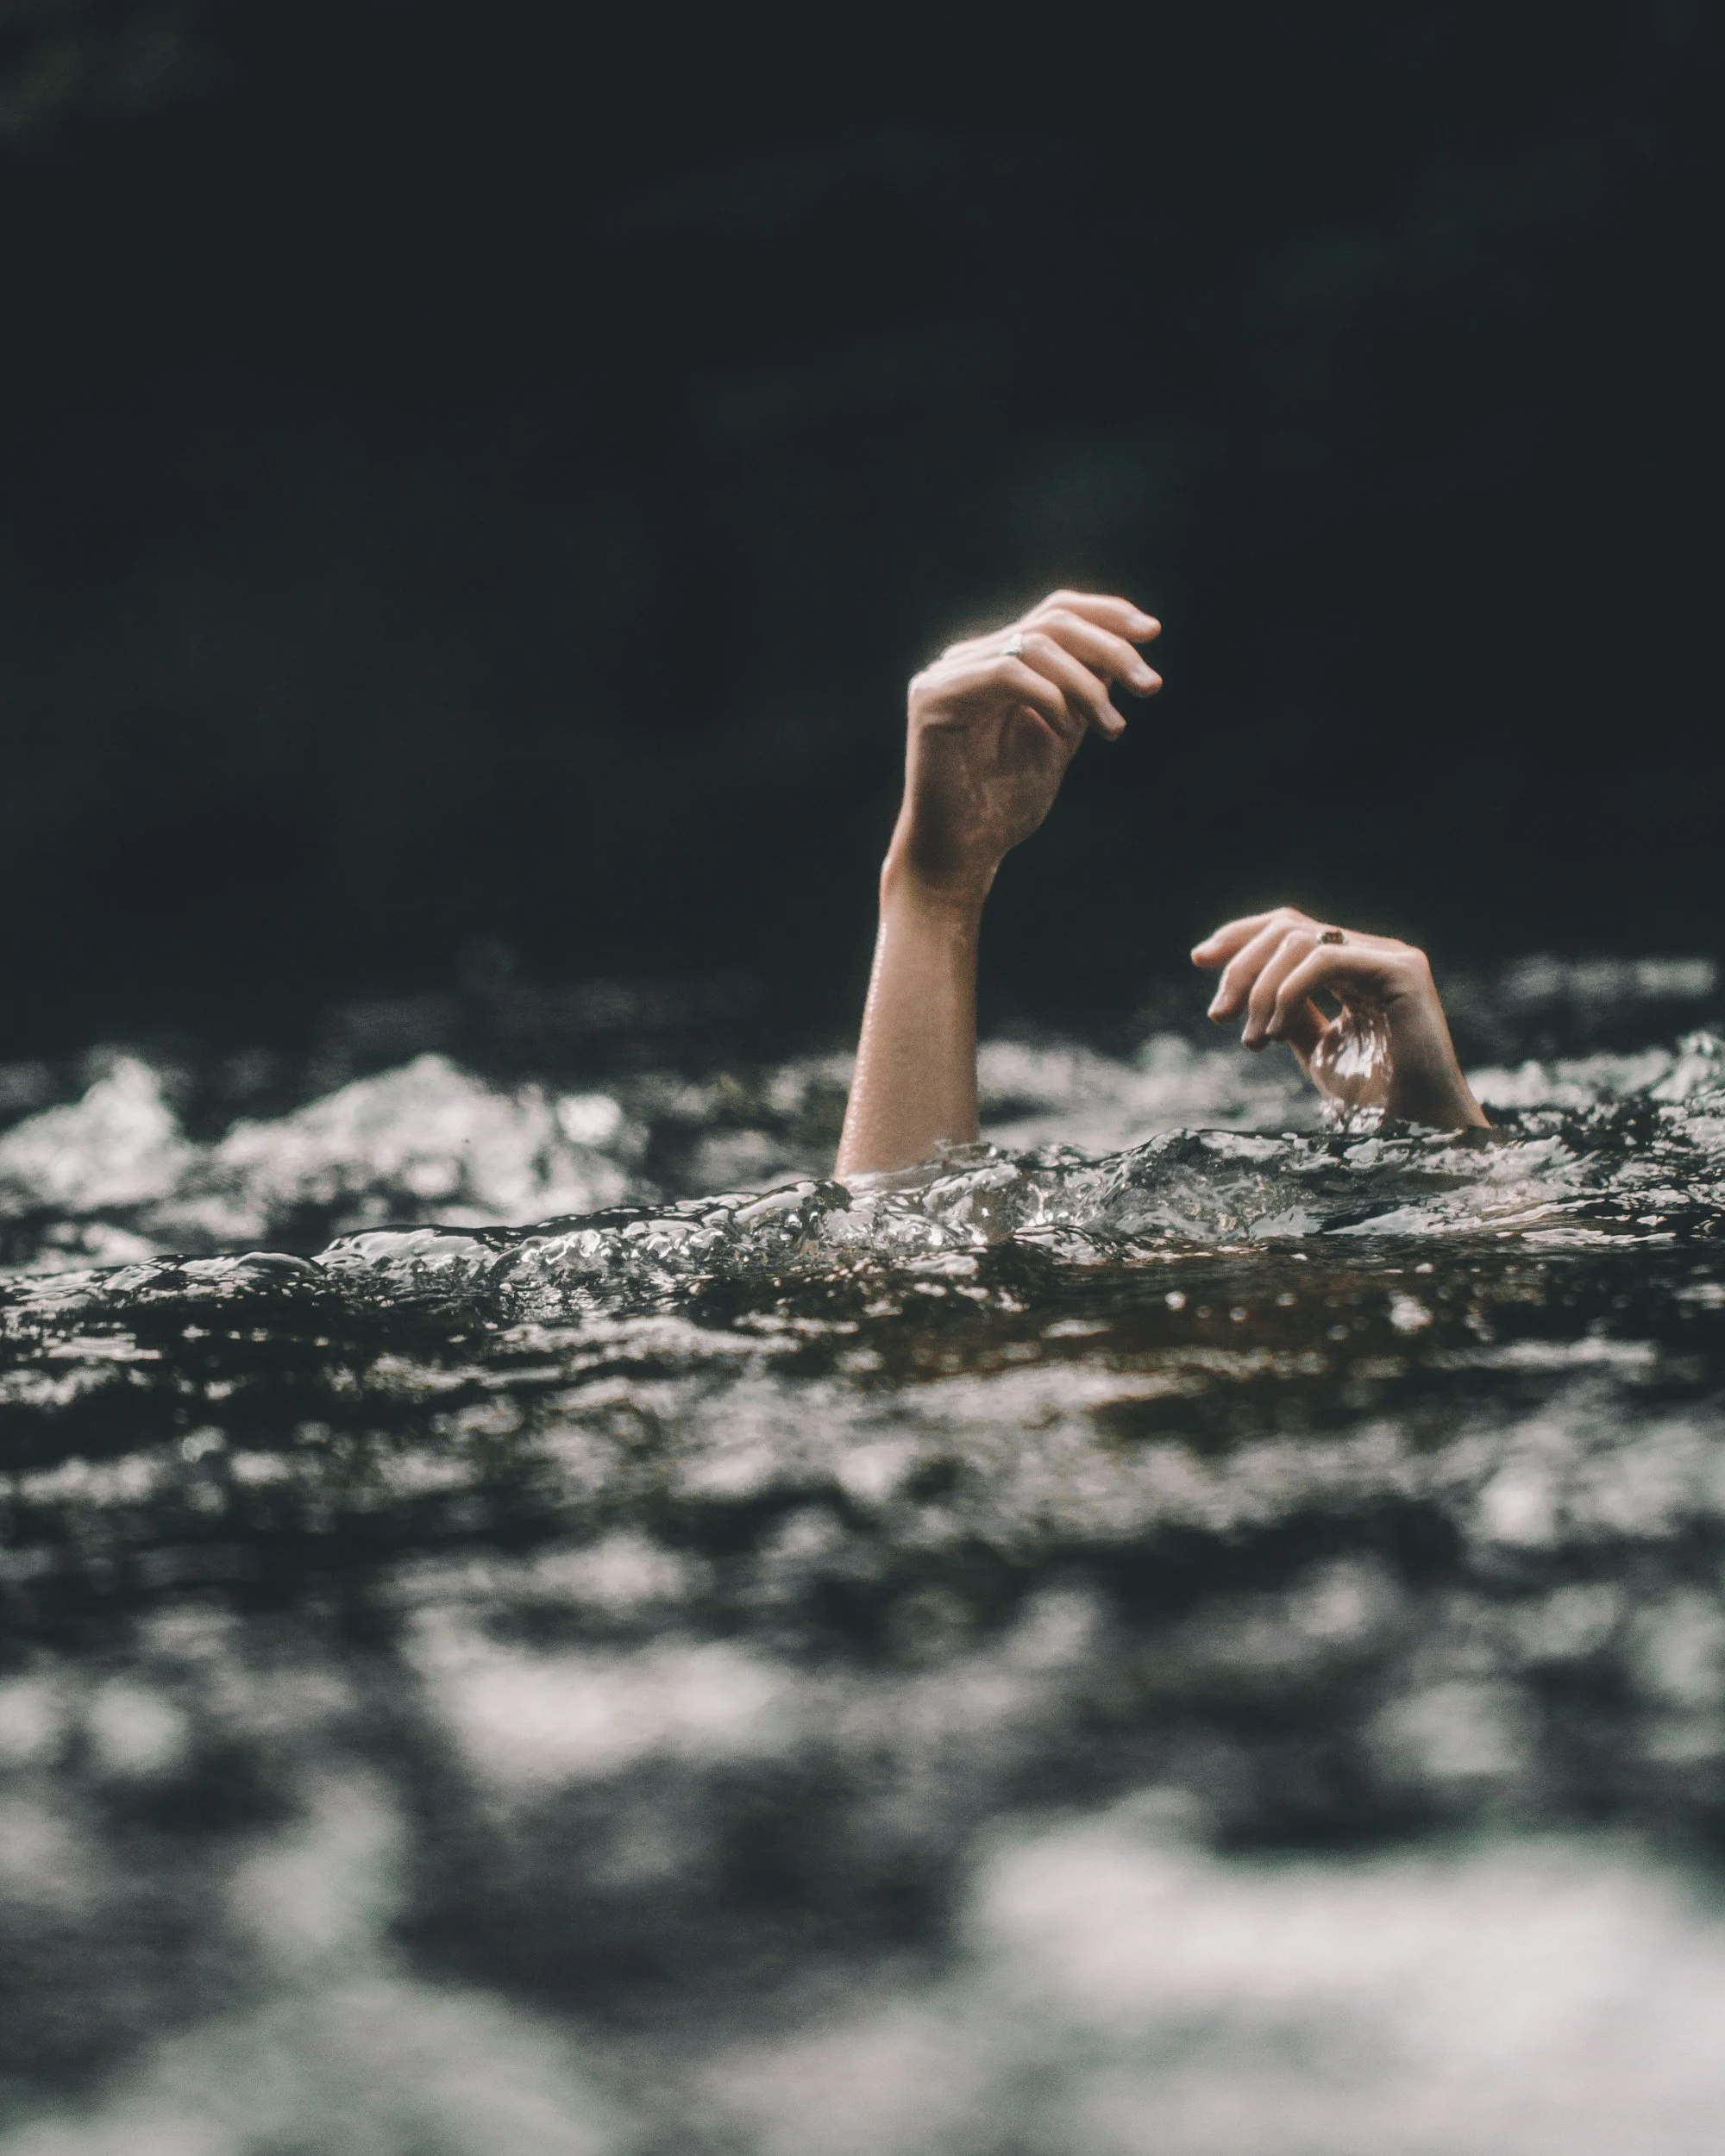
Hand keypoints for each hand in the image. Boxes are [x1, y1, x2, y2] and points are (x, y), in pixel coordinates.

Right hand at [885, 590, 1160, 906]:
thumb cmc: (1004, 805)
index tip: (1153, 632)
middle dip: (1111, 647)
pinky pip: (1006, 674)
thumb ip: (1083, 691)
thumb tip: (1123, 647)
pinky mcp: (933, 696)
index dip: (1107, 614)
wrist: (962, 855)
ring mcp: (947, 674)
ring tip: (1112, 728)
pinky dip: (1048, 697)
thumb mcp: (1061, 735)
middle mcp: (968, 659)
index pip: (1055, 613)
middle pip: (1052, 620)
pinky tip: (1063, 730)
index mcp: (996, 662)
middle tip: (1150, 685)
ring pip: (1034, 643)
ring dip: (1087, 684)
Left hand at [1191, 907, 1488, 1128]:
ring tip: (1253, 1039)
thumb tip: (1247, 995)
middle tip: (1219, 1015)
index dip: (1241, 938)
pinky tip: (1275, 1031)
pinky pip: (1325, 960)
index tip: (1199, 960)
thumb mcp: (1317, 1050)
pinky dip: (1287, 991)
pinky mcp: (1400, 972)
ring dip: (1260, 988)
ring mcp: (1389, 959)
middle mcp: (1373, 954)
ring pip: (1300, 940)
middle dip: (1240, 966)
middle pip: (1287, 927)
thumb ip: (1290, 1015)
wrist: (1418, 1132)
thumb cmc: (1374, 1101)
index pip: (1289, 930)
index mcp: (1354, 968)